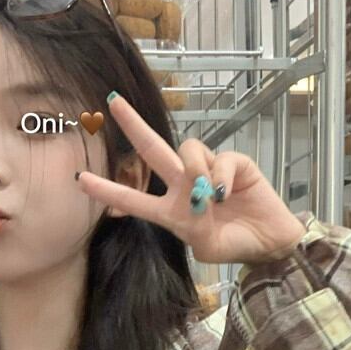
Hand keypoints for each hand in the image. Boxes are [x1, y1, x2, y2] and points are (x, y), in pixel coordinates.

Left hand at [76, 93, 305, 265]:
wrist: (270, 243)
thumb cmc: (235, 246)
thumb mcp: (207, 248)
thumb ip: (195, 224)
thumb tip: (199, 189)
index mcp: (171, 211)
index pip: (134, 199)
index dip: (108, 190)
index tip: (80, 180)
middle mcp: (184, 186)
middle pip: (153, 150)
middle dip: (133, 125)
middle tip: (112, 101)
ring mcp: (207, 170)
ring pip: (187, 150)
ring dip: (195, 170)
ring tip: (212, 197)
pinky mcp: (232, 162)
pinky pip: (218, 158)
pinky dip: (220, 175)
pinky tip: (227, 192)